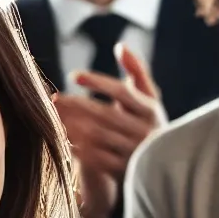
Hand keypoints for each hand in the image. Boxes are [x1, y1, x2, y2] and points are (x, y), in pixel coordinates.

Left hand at [54, 44, 165, 179]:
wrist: (163, 165)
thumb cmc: (148, 123)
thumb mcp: (149, 98)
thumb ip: (137, 71)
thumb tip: (120, 46)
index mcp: (150, 110)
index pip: (123, 92)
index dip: (98, 83)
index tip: (74, 76)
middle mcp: (145, 131)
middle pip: (106, 115)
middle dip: (78, 105)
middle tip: (55, 98)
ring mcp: (134, 152)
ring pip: (99, 137)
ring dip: (74, 126)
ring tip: (55, 117)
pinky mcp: (124, 171)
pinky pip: (98, 160)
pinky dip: (79, 150)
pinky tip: (63, 139)